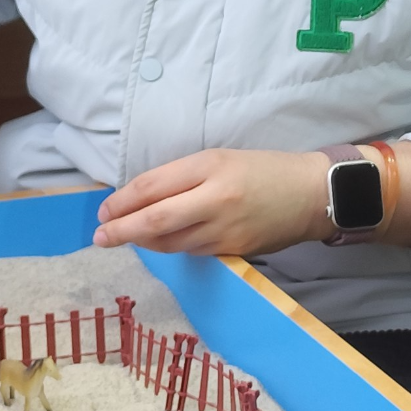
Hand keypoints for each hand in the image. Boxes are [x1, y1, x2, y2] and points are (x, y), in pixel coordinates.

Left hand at [92, 148, 329, 257]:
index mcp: (210, 166)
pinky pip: (191, 251)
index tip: (104, 210)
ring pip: (170, 242)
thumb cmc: (263, 170)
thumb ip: (182, 177)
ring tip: (125, 237)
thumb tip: (139, 198)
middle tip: (100, 237)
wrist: (311, 194)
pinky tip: (160, 241)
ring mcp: (224, 229)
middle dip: (121, 230)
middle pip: (155, 220)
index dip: (122, 201)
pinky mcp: (233, 250)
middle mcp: (215, 199)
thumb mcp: (220, 159)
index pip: (153, 186)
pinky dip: (170, 246)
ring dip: (142, 242)